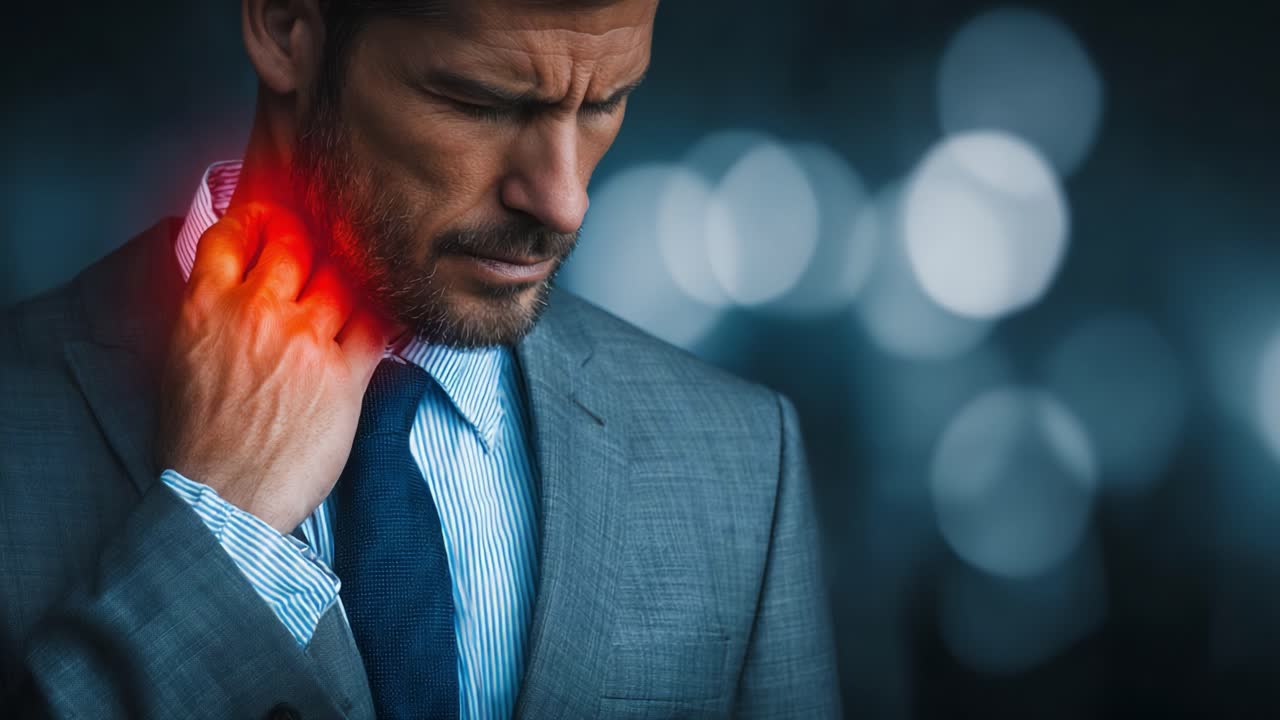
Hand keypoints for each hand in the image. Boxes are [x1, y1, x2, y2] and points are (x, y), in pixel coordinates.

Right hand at [157, 201, 391, 533]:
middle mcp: (257, 312)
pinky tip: (391, 311)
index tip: (271, 218)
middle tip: (321, 245)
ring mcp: (305, 340)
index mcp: (206, 307)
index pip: (233, 233)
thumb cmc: (198, 444)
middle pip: (296, 243)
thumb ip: (211, 315)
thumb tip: (237, 289)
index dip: (257, 217)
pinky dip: (387, 314)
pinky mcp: (345, 374)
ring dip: (351, 274)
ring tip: (357, 280)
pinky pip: (379, 324)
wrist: (220, 501)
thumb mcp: (181, 361)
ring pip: (342, 277)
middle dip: (309, 239)